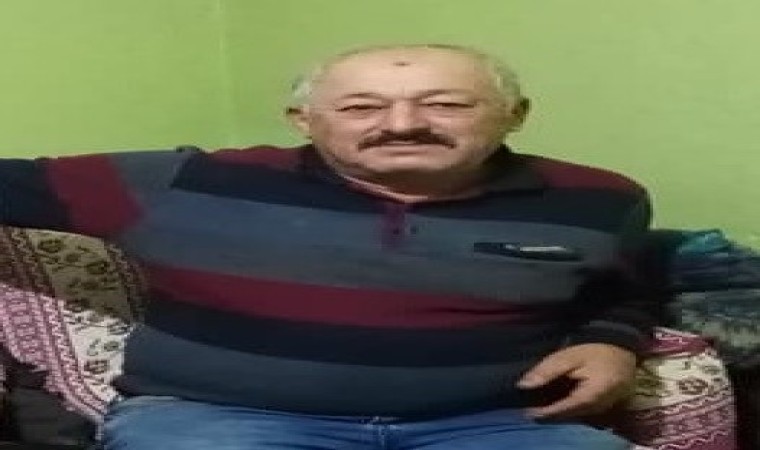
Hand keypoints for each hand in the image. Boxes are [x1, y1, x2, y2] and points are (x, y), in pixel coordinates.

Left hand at [516, 343, 636, 418]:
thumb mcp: (568, 356)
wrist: (621, 347)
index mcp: (593, 394)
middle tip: (530, 409)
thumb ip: (547, 371)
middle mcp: (600, 407)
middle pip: (569, 416)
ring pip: (576, 416)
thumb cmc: (594, 349)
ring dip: (559, 412)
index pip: (564, 410)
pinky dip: (569, 408)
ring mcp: (604, 409)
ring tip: (540, 405)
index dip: (545, 413)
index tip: (528, 413)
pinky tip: (557, 402)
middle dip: (550, 413)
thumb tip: (523, 385)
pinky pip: (582, 412)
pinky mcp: (604, 407)